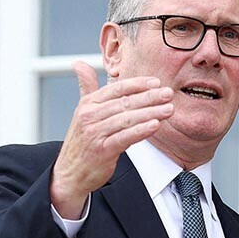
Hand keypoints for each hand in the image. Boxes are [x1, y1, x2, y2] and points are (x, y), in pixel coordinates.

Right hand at [50, 61, 173, 218]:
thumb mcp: (82, 112)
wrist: (69, 173)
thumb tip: (79, 64)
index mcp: (88, 104)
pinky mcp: (102, 150)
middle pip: (125, 102)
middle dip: (150, 97)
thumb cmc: (82, 141)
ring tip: (169, 109)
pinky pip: (125, 137)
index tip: (156, 82)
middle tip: (168, 94)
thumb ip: (86, 88)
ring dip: (151, 113)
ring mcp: (95, 133)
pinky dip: (141, 130)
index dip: (138, 84)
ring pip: (127, 119)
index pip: (116, 89)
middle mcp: (89, 116)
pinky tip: (155, 125)